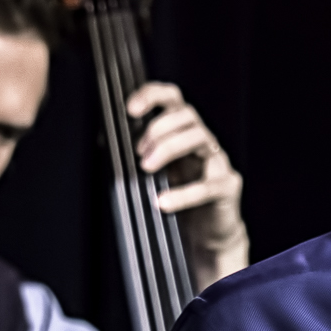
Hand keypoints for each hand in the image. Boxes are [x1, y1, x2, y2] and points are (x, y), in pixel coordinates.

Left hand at [126, 80, 248, 288]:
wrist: (208, 234)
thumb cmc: (179, 199)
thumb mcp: (153, 173)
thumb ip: (137, 155)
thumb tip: (102, 141)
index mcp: (184, 132)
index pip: (173, 99)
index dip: (153, 96)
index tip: (130, 108)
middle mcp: (203, 141)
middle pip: (187, 115)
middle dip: (158, 129)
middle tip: (138, 152)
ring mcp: (218, 162)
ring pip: (199, 137)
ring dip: (169, 148)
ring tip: (147, 167)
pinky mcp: (227, 187)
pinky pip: (208, 186)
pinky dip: (184, 194)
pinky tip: (164, 201)